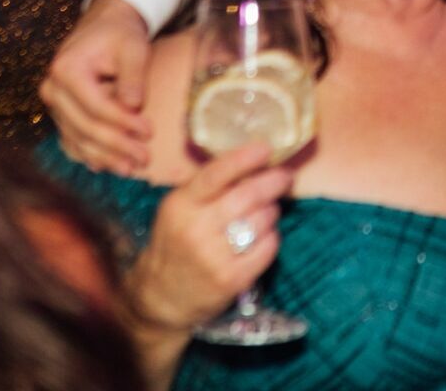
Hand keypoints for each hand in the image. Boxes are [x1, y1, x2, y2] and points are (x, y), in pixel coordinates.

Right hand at [40, 0, 154, 174]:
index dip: (123, 122)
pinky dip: (88, 155)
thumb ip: (133, 76)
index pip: (96, 106)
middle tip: (145, 158)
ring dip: (104, 156)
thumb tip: (134, 106)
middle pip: (85, 127)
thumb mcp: (133, 47)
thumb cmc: (120, 35)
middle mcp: (53, 88)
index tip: (149, 132)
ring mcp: (54, 103)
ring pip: (77, 138)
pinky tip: (106, 166)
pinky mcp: (61, 113)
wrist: (104, 26)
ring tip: (131, 168)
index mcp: (66, 70)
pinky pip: (71, 140)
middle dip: (116, 145)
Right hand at [125, 143, 292, 333]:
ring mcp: (214, 256)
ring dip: (272, 211)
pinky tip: (265, 236)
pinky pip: (267, 248)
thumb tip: (248, 161)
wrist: (161, 296)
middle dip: (273, 182)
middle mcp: (196, 229)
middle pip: (247, 196)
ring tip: (268, 211)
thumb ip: (206, 187)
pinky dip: (272, 237)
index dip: (243, 159)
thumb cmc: (175, 243)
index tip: (265, 149)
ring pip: (261, 220)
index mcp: (181, 205)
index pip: (215, 175)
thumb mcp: (178, 210)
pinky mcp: (232, 279)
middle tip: (284, 177)